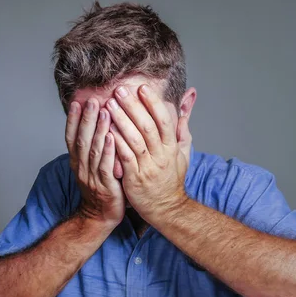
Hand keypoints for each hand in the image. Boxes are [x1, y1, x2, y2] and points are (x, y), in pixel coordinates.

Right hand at [65, 98, 125, 228]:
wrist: (99, 217)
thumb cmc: (99, 189)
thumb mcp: (90, 168)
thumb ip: (92, 149)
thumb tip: (96, 125)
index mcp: (77, 162)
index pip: (71, 137)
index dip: (73, 120)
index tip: (77, 102)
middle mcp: (82, 168)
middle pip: (82, 140)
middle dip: (87, 119)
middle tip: (92, 100)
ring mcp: (92, 177)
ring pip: (93, 150)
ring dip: (98, 130)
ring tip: (104, 111)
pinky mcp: (105, 186)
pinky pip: (106, 166)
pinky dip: (108, 151)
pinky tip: (112, 137)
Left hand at [106, 84, 191, 223]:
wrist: (166, 208)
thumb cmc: (171, 177)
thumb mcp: (182, 150)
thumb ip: (182, 123)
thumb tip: (189, 96)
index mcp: (171, 147)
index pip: (164, 121)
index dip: (153, 103)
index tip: (142, 88)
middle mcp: (161, 156)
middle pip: (147, 127)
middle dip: (133, 107)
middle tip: (119, 90)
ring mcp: (148, 167)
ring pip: (134, 141)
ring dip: (121, 121)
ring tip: (109, 106)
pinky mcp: (134, 179)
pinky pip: (125, 158)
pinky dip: (116, 143)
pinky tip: (106, 130)